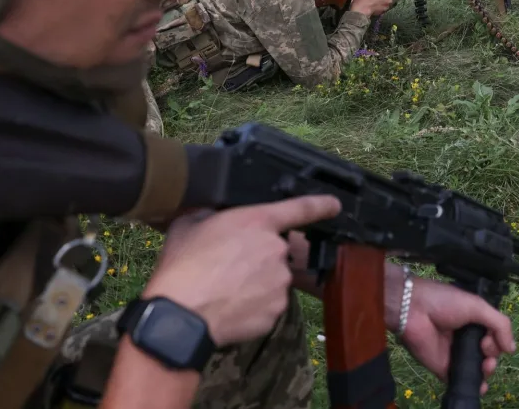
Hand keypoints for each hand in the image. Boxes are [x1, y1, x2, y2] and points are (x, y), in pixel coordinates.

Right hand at [141, 195, 341, 345]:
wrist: (183, 314)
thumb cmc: (183, 266)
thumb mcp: (189, 224)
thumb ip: (209, 214)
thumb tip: (210, 215)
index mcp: (257, 221)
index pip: (300, 208)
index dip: (321, 205)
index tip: (335, 205)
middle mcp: (276, 249)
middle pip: (275, 250)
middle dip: (257, 256)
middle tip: (228, 265)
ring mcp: (280, 282)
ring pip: (273, 279)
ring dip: (256, 282)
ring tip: (225, 288)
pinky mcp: (276, 311)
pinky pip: (269, 304)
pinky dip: (254, 306)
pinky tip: (231, 306)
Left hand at [385, 265, 516, 392]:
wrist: (413, 309)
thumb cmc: (444, 302)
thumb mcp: (478, 306)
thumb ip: (500, 325)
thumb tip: (512, 349)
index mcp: (472, 321)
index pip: (493, 336)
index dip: (498, 340)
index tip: (490, 338)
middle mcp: (464, 338)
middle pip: (488, 354)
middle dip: (493, 355)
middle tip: (485, 349)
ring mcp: (454, 354)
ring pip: (477, 368)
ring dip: (487, 370)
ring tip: (485, 365)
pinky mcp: (443, 368)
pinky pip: (460, 380)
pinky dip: (473, 385)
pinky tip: (481, 385)